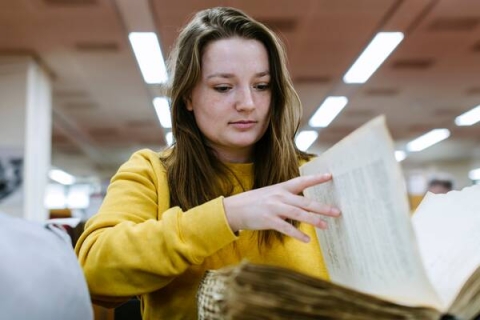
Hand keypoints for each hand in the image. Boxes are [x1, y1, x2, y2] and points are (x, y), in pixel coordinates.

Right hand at [223, 173, 340, 242]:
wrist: (234, 208)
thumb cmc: (255, 201)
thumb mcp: (271, 194)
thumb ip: (287, 197)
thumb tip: (305, 205)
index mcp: (281, 188)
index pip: (302, 181)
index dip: (316, 179)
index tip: (330, 176)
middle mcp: (280, 196)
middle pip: (305, 201)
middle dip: (322, 207)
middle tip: (336, 212)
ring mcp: (274, 208)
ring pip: (298, 213)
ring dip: (313, 220)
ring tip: (325, 226)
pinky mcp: (268, 220)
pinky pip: (286, 228)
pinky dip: (297, 234)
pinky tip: (307, 239)